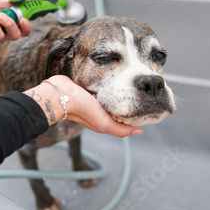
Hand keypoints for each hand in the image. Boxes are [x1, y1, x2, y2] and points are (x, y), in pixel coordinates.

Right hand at [23, 75, 143, 137]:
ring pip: (113, 95)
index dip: (136, 114)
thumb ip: (121, 129)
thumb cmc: (82, 109)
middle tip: (143, 91)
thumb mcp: (104, 123)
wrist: (61, 94)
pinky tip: (117, 77)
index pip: (124, 120)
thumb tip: (140, 131)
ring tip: (134, 82)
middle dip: (131, 100)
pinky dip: (111, 84)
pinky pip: (104, 86)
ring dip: (121, 90)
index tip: (148, 105)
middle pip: (120, 107)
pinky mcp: (91, 88)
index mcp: (104, 120)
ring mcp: (95, 98)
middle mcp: (101, 110)